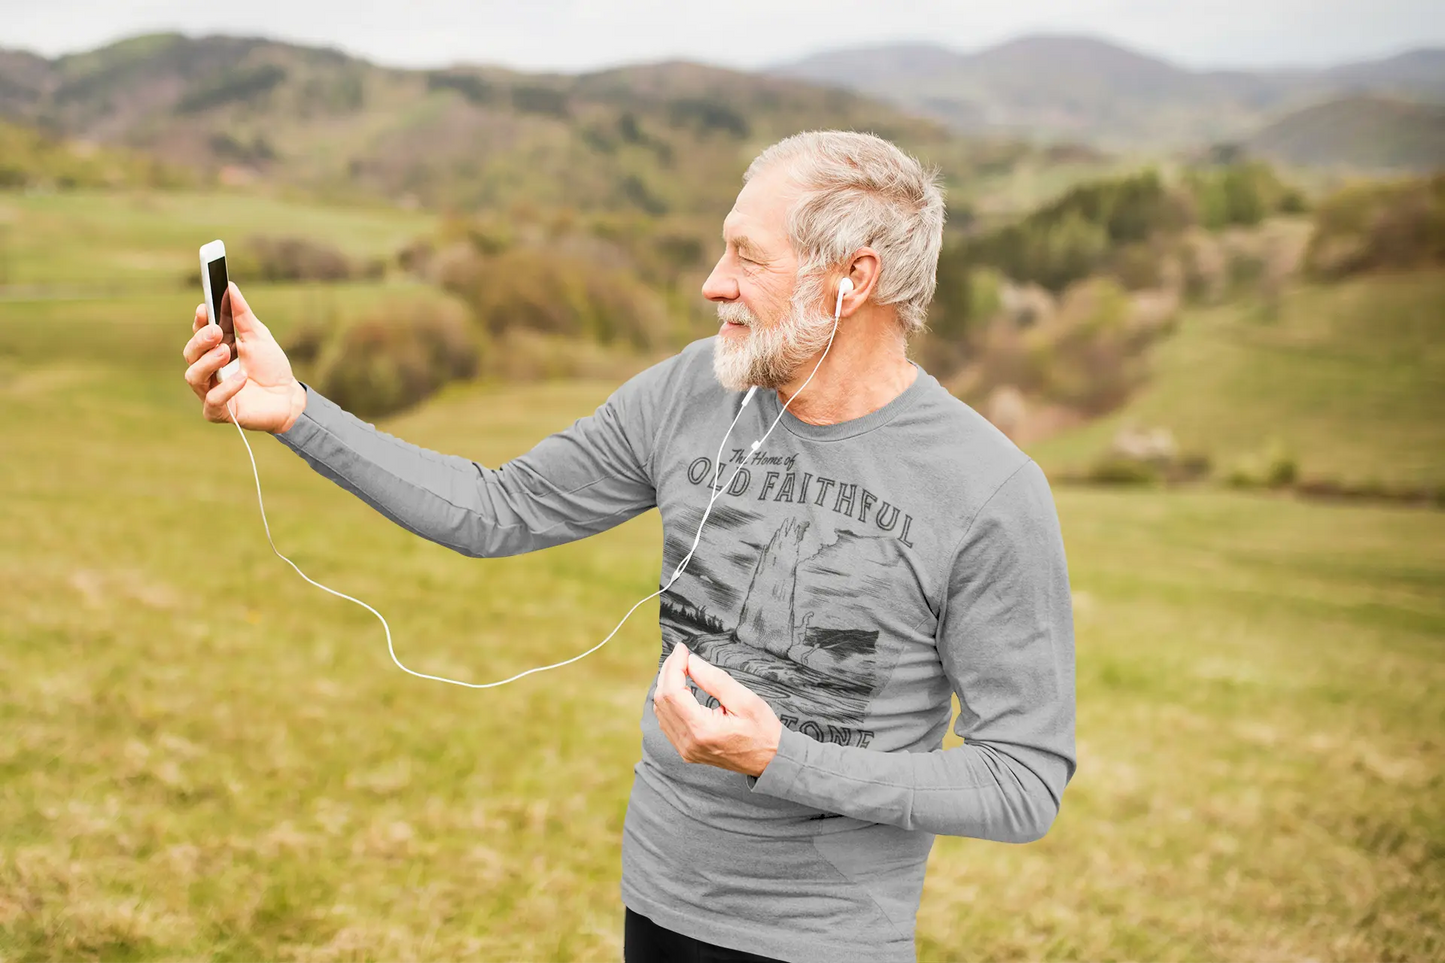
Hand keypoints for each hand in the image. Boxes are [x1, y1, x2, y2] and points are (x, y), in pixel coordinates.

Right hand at [183, 282, 306, 432]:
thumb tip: (230, 288)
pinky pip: (213, 400)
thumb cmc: (271, 367)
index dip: (199, 322)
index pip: (198, 334)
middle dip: (201, 341)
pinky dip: (226, 388)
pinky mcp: (219, 412)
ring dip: (208, 362)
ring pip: (193, 376)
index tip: (205, 308)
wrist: (290, 398)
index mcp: (215, 350)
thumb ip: (243, 315)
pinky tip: (242, 378)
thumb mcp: (259, 337)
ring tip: (227, 352)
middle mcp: (208, 371)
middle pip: (190, 353)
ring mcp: (211, 391)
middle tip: (217, 331)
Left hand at [652, 643, 783, 777]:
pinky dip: (669, 702)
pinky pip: (667, 722)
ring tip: (679, 667)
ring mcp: (686, 749)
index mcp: (702, 730)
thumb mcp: (745, 700)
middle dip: (668, 672)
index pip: (673, 692)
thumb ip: (715, 680)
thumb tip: (692, 662)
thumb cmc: (763, 731)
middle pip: (662, 700)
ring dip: (666, 686)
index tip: (682, 649)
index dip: (674, 666)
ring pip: (661, 711)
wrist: (771, 760)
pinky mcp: (687, 750)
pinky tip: (679, 688)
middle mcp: (689, 742)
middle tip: (680, 654)